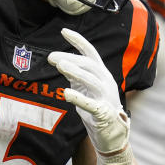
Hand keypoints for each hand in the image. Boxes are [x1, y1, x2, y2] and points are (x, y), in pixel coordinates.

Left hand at [48, 28, 129, 154]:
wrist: (112, 134)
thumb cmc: (97, 108)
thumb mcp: (85, 88)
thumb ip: (75, 75)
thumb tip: (59, 60)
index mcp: (102, 74)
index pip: (91, 52)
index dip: (78, 41)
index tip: (63, 31)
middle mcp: (106, 82)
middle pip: (90, 65)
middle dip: (71, 58)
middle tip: (52, 57)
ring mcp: (106, 97)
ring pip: (92, 80)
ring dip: (76, 72)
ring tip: (60, 66)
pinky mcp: (104, 113)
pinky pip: (91, 104)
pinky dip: (79, 98)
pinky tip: (66, 93)